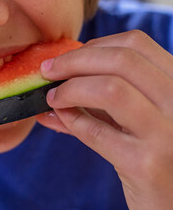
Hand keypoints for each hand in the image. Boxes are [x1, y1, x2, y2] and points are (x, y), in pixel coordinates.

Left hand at [36, 30, 172, 209]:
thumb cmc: (156, 158)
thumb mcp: (138, 120)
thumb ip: (103, 101)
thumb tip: (59, 84)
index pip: (136, 45)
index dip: (94, 45)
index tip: (68, 58)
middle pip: (121, 60)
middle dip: (73, 61)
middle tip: (47, 71)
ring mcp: (168, 133)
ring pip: (110, 89)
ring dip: (70, 88)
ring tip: (52, 97)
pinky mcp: (147, 165)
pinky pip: (95, 131)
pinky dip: (70, 119)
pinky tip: (58, 116)